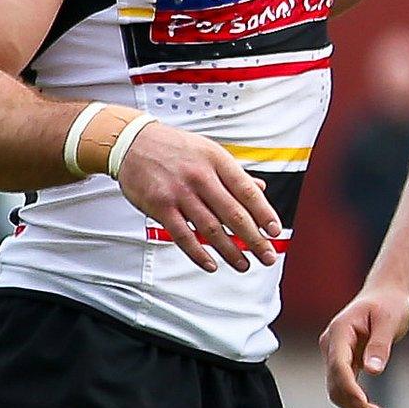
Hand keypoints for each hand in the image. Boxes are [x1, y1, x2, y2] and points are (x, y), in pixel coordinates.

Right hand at [115, 122, 281, 272]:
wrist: (133, 143)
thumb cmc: (175, 148)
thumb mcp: (210, 151)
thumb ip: (234, 173)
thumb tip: (261, 188)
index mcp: (218, 161)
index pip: (248, 192)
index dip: (264, 213)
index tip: (275, 231)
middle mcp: (201, 177)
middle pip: (233, 214)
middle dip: (254, 238)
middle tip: (267, 255)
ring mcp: (180, 193)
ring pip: (211, 228)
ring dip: (230, 251)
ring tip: (244, 264)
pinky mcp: (160, 207)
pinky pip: (183, 235)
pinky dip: (199, 253)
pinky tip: (211, 263)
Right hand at [320, 284, 408, 407]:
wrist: (385, 294)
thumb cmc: (389, 304)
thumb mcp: (390, 320)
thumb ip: (380, 344)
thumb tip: (372, 371)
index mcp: (340, 331)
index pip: (338, 367)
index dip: (351, 390)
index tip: (369, 407)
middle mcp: (332, 344)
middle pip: (335, 384)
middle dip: (354, 405)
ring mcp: (335, 354)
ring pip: (337, 388)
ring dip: (355, 407)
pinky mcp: (343, 361)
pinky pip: (345, 385)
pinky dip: (356, 400)